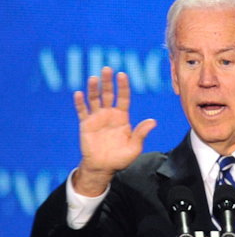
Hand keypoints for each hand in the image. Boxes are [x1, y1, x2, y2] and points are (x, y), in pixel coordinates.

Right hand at [73, 67, 155, 195]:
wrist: (103, 167)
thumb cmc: (121, 158)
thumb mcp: (134, 147)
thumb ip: (141, 133)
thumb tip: (153, 122)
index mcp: (122, 117)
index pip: (123, 98)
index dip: (123, 86)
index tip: (122, 74)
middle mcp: (109, 114)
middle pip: (108, 94)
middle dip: (108, 82)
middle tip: (107, 68)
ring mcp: (96, 118)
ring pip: (94, 99)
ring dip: (93, 88)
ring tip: (93, 78)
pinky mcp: (85, 124)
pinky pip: (82, 111)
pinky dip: (80, 102)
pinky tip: (79, 94)